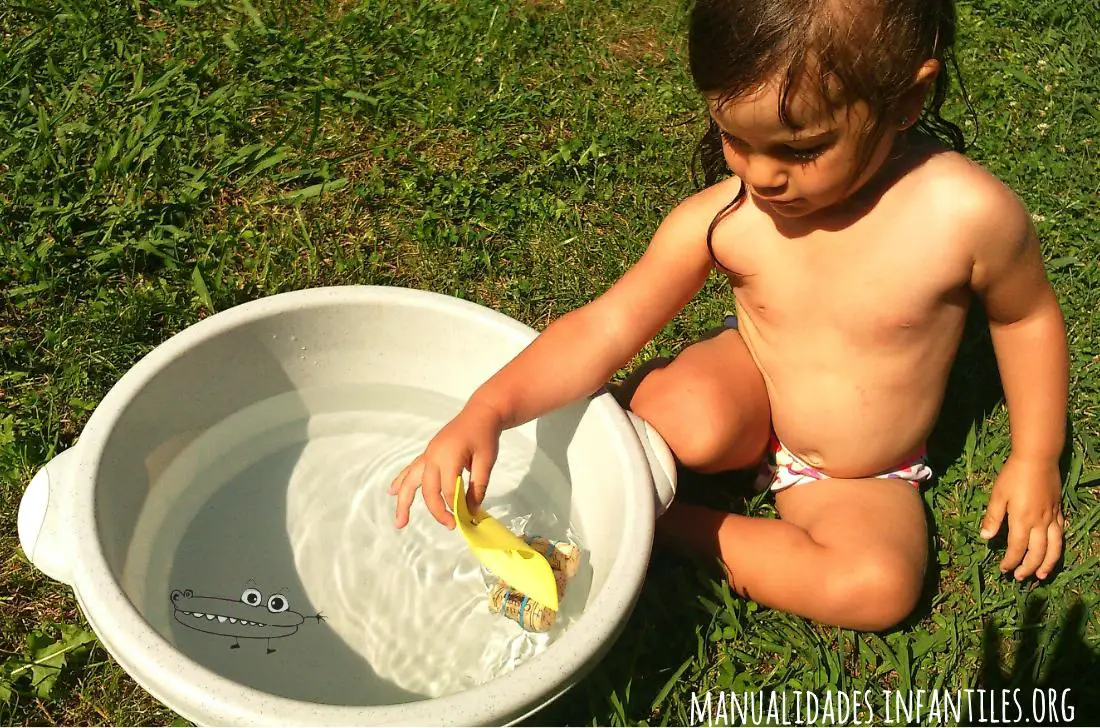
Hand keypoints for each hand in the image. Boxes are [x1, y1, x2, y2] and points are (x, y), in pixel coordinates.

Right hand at [388, 399, 503, 529]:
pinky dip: (401, 481)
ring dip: (404, 501)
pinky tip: (392, 491)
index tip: (467, 519)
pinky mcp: (428, 453)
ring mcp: (428, 454)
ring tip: (400, 521)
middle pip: (429, 489)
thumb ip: (478, 485)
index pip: (449, 490)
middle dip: (436, 510)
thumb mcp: (487, 460)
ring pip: (411, 481)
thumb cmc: (485, 435)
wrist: (481, 413)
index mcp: (449, 457)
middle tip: (450, 525)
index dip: (457, 507)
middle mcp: (433, 456)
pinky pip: (411, 469)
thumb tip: (472, 509)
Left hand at [979, 454, 1063, 579]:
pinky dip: (1058, 547)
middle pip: (1037, 552)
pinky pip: (1060, 535)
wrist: (1038, 459)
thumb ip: (993, 518)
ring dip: (1047, 564)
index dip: (1010, 561)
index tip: (1003, 569)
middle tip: (1020, 577)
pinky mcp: (1058, 511)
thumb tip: (985, 538)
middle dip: (1028, 567)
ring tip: (1041, 575)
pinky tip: (1053, 552)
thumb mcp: (998, 495)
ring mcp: (1052, 518)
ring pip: (1053, 547)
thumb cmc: (1013, 475)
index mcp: (1022, 520)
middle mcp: (1040, 523)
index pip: (1017, 548)